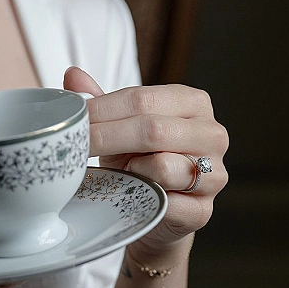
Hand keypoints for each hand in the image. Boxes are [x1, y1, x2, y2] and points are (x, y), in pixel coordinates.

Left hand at [63, 68, 227, 257]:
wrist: (158, 212)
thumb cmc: (141, 162)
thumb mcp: (120, 128)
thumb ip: (102, 103)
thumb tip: (73, 76)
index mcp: (193, 103)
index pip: (142, 99)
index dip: (102, 110)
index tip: (74, 121)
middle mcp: (212, 134)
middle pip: (153, 129)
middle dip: (106, 138)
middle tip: (75, 147)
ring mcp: (214, 173)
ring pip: (162, 167)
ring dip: (130, 172)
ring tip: (118, 174)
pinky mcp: (203, 210)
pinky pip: (165, 202)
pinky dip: (142, 200)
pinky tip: (134, 197)